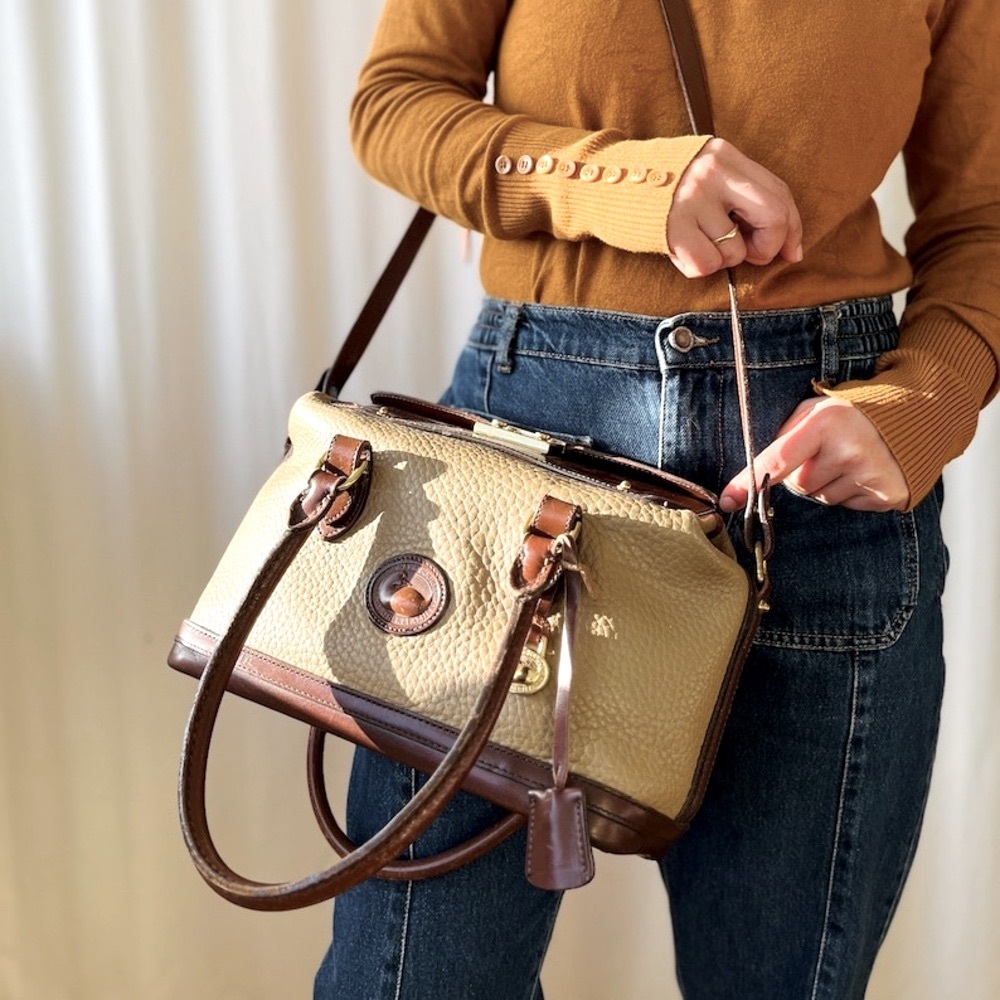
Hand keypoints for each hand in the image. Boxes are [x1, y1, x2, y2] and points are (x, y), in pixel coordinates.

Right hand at [667, 138, 802, 277]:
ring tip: (694, 239)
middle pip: (772, 218)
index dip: (793, 229)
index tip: (792, 252)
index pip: (778, 192)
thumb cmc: (661, 188)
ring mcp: (691, 200)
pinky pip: (706, 265)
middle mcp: (712, 173)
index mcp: (725, 155)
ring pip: (734, 251)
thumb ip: (743, 198)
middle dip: (768, 247)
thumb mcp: (704, 175)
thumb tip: (791, 247)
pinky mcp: (672, 228)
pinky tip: (679, 249)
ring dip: (720, 258)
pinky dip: (696, 267)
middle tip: (751, 254)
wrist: (604, 184)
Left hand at [720, 396, 909, 512]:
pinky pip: (848, 507)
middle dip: (802, 475)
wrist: (916, 413)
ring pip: (822, 499)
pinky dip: (849, 493)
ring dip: (826, 485)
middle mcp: (849, 450)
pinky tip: (862, 472)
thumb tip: (754, 473)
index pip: (777, 460)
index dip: (749, 481)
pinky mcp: (887, 495)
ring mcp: (871, 475)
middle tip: (823, 454)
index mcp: (826, 424)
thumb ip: (785, 435)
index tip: (728, 499)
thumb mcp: (815, 410)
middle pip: (799, 486)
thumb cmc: (852, 412)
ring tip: (846, 460)